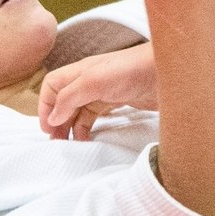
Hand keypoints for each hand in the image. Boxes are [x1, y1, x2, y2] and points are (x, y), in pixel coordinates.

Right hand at [39, 44, 157, 139]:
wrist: (169, 71)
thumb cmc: (133, 70)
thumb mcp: (95, 81)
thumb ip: (70, 97)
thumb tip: (52, 118)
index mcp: (81, 71)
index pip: (52, 85)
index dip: (45, 105)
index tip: (48, 128)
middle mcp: (90, 80)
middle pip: (63, 100)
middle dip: (57, 120)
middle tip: (57, 143)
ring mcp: (105, 91)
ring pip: (79, 110)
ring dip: (71, 127)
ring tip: (71, 145)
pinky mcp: (119, 101)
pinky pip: (95, 116)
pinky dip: (88, 128)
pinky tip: (89, 140)